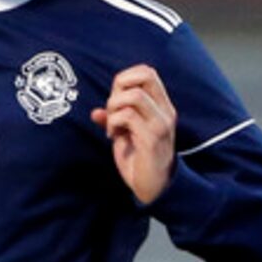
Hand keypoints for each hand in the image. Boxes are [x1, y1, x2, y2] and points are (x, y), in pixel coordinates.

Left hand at [92, 65, 176, 206]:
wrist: (155, 189)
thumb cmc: (140, 161)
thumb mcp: (126, 135)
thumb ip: (114, 120)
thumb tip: (95, 112)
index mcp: (163, 107)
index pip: (148, 72)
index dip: (125, 77)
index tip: (115, 98)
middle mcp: (166, 112)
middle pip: (145, 75)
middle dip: (119, 86)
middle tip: (112, 108)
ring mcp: (161, 125)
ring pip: (133, 95)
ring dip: (114, 107)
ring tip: (111, 124)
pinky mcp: (152, 139)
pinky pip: (127, 116)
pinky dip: (113, 123)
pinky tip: (112, 136)